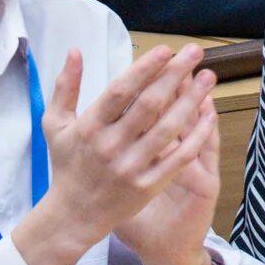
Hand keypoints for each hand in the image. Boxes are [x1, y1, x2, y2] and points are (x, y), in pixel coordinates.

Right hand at [19, 45, 218, 264]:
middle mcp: (111, 146)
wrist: (74, 215)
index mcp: (89, 127)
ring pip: (168, 128)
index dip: (144, 69)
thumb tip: (75, 51)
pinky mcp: (148, 186)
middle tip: (194, 52)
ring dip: (191, 100)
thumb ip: (65, 86)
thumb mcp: (55, 124)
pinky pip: (178, 158)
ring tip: (208, 77)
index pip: (120, 92)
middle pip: (149, 105)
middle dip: (174, 75)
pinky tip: (209, 115)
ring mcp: (131, 167)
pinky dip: (196, 136)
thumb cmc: (66, 164)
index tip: (165, 49)